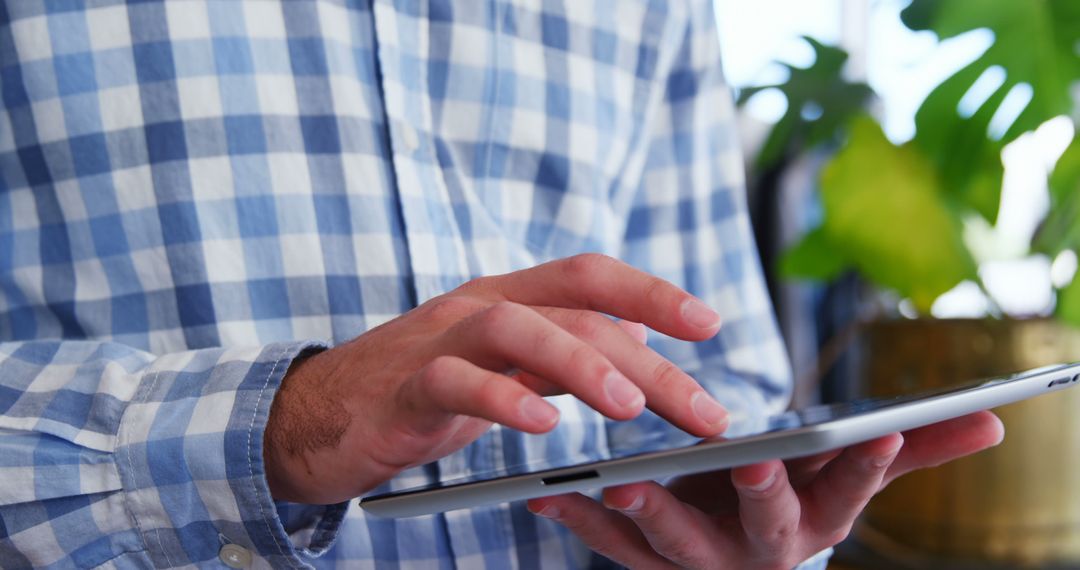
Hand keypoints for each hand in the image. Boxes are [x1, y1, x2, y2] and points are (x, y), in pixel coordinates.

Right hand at [263, 254, 731, 503]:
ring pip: (514, 328)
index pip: (589, 278)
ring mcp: (437, 341)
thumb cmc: (418, 391)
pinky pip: (453, 382)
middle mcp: (478, 307)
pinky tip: (541, 426)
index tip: (710, 324)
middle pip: (573, 314)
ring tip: (629, 408)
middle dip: (648, 363)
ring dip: (580, 364)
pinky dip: (500, 399)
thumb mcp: (503, 366)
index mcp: (508, 299)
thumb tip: (640, 340)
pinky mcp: (403, 388)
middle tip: (704, 412)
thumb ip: (565, 349)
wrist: (315, 417)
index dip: (652, 292)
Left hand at [527, 410, 1003, 568]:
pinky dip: (576, 522)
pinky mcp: (645, 562)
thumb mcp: (846, 478)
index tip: (880, 431)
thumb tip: (993, 421)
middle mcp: (759, 549)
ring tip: (616, 482)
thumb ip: (908, 450)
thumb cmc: (793, 497)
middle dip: (760, 494)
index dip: (870, 465)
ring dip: (647, 514)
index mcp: (814, 520)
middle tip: (749, 461)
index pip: (851, 491)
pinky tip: (547, 494)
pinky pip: (608, 549)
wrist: (734, 550)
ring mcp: (699, 561)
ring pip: (674, 543)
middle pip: (763, 525)